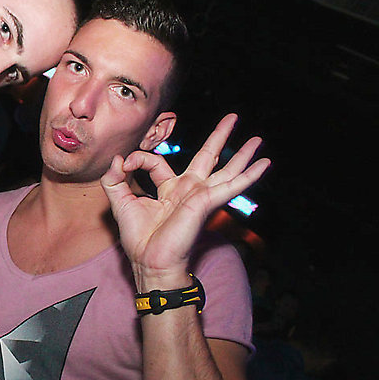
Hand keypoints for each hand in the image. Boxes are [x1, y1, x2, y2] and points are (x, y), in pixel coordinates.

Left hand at [100, 114, 269, 286]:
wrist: (149, 261)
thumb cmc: (138, 239)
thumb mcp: (119, 202)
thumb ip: (114, 179)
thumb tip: (118, 159)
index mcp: (168, 189)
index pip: (157, 162)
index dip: (139, 158)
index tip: (125, 164)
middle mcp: (188, 190)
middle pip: (207, 156)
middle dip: (220, 136)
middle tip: (233, 117)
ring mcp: (200, 196)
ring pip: (226, 170)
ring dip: (243, 154)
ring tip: (258, 140)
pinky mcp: (206, 202)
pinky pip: (231, 185)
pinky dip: (249, 175)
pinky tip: (265, 164)